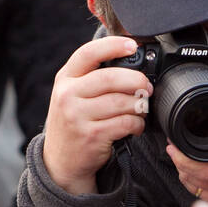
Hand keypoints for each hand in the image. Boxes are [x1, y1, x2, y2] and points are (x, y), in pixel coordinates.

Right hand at [41, 35, 153, 194]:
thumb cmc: (74, 122)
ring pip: (121, 102)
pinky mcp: (91, 136)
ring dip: (139, 106)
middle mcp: (68, 95)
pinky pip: (125, 123)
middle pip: (110, 78)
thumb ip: (92, 77)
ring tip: (142, 109)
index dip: (113, 46)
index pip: (88, 53)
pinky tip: (136, 126)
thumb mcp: (72, 95)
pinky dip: (137, 124)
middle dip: (136, 80)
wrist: (60, 161)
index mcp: (65, 79)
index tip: (133, 45)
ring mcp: (77, 116)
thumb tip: (130, 60)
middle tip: (147, 87)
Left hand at [166, 90, 207, 206]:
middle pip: (196, 181)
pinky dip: (193, 183)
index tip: (176, 145)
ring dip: (184, 173)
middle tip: (174, 146)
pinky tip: (191, 170)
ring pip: (196, 190)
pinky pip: (202, 196)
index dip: (186, 160)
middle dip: (180, 163)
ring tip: (180, 155)